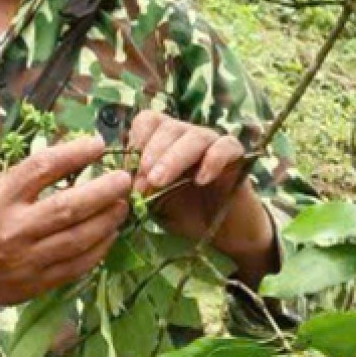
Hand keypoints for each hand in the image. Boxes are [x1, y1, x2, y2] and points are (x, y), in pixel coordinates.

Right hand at [0, 136, 131, 318]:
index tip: (98, 144)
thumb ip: (29, 177)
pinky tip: (110, 233)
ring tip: (122, 205)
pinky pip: (78, 265)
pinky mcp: (37, 283)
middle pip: (67, 207)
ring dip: (108, 220)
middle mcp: (12, 229)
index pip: (42, 168)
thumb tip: (78, 156)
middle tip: (123, 178)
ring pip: (79, 239)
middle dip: (103, 191)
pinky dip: (100, 248)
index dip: (74, 154)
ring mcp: (26, 260)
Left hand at [129, 111, 276, 287]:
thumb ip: (138, 189)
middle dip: (152, 153)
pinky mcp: (237, 156)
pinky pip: (226, 146)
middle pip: (168, 126)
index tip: (129, 171)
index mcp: (163, 142)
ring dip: (174, 157)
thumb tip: (118, 183)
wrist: (222, 235)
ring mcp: (212, 143)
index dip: (136, 142)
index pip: (147, 121)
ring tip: (161, 182)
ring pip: (194, 135)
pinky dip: (213, 160)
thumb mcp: (153, 203)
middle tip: (145, 181)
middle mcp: (186, 136)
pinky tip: (201, 180)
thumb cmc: (185, 214)